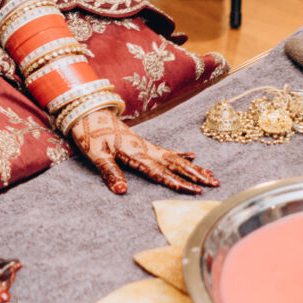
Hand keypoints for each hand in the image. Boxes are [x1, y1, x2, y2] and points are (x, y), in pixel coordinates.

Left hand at [69, 107, 218, 195]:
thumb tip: (122, 191)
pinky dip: (181, 155)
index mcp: (134, 152)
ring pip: (175, 158)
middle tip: (214, 184)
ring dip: (194, 167)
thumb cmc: (90, 133)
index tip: (194, 191)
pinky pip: (167, 151)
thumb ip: (109, 172)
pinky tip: (192, 156)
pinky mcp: (143, 143)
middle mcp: (145, 148)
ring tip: (211, 175)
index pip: (159, 172)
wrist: (88, 111)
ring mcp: (145, 145)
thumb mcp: (96, 153)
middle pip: (174, 164)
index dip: (176, 183)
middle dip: (195, 175)